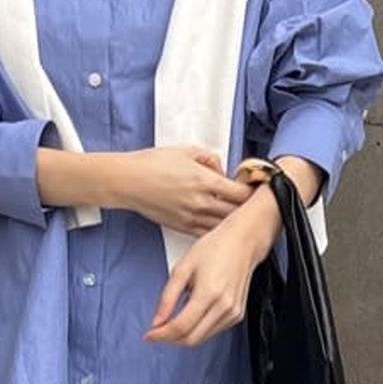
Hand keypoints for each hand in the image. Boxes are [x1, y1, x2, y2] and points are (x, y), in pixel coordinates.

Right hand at [114, 144, 255, 235]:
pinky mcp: (182, 227)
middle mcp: (200, 203)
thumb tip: (220, 168)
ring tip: (236, 215)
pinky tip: (218, 223)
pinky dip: (216, 229)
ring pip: (224, 226)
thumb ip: (210, 158)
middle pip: (237, 213)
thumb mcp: (186, 151)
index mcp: (204, 181)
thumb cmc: (152, 164)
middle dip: (246, 208)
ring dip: (232, 221)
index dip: (252, 191)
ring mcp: (191, 218)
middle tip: (249, 203)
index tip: (254, 188)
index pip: (241, 193)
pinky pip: (207, 233)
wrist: (128, 182)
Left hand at [144, 190, 274, 346]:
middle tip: (157, 331)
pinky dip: (197, 330)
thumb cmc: (215, 248)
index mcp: (209, 293)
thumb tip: (157, 321)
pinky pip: (212, 331)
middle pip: (191, 338)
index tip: (149, 334)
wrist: (243, 242)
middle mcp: (224, 307)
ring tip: (172, 322)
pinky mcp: (237, 315)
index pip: (181, 327)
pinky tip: (190, 317)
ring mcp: (233, 313)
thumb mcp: (183, 268)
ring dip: (183, 336)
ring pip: (202, 338)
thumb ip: (168, 297)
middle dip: (170, 339)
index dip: (161, 335)